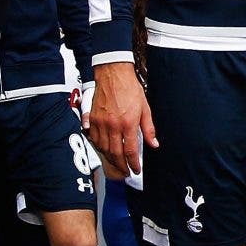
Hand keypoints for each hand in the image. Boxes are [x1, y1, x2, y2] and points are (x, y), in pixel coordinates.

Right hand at [89, 62, 154, 178]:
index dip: (133, 163)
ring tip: (117, 163)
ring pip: (103, 148)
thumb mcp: (145, 108)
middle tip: (126, 171)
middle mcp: (113, 125)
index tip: (135, 169)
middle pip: (115, 153)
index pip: (130, 151)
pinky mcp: (92, 119)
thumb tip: (154, 144)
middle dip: (121, 166)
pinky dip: (99, 147)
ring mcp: (101, 123)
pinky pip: (94, 138)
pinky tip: (105, 150)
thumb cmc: (129, 88)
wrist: (113, 75)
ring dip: (110, 159)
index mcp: (128, 123)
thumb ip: (149, 128)